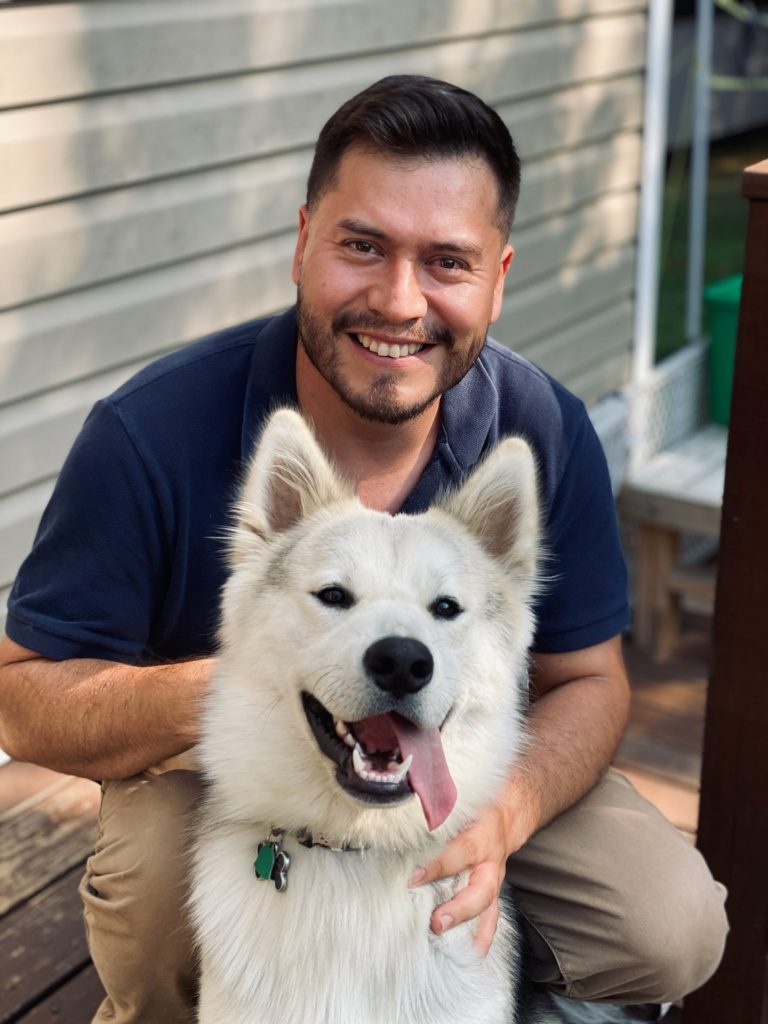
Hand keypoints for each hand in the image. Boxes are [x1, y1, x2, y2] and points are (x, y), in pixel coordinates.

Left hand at [409, 774, 540, 955]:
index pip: (459, 853)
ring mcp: (494, 882)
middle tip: (435, 923)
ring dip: (470, 930)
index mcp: (481, 838)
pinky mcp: (492, 894)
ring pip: (488, 910)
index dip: (436, 867)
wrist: (507, 815)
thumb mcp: (459, 805)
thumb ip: (436, 815)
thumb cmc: (477, 810)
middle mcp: (490, 864)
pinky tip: (471, 953)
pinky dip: (482, 938)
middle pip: (479, 892)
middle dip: (458, 910)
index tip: (413, 878)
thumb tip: (401, 822)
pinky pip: (491, 918)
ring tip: (452, 949)